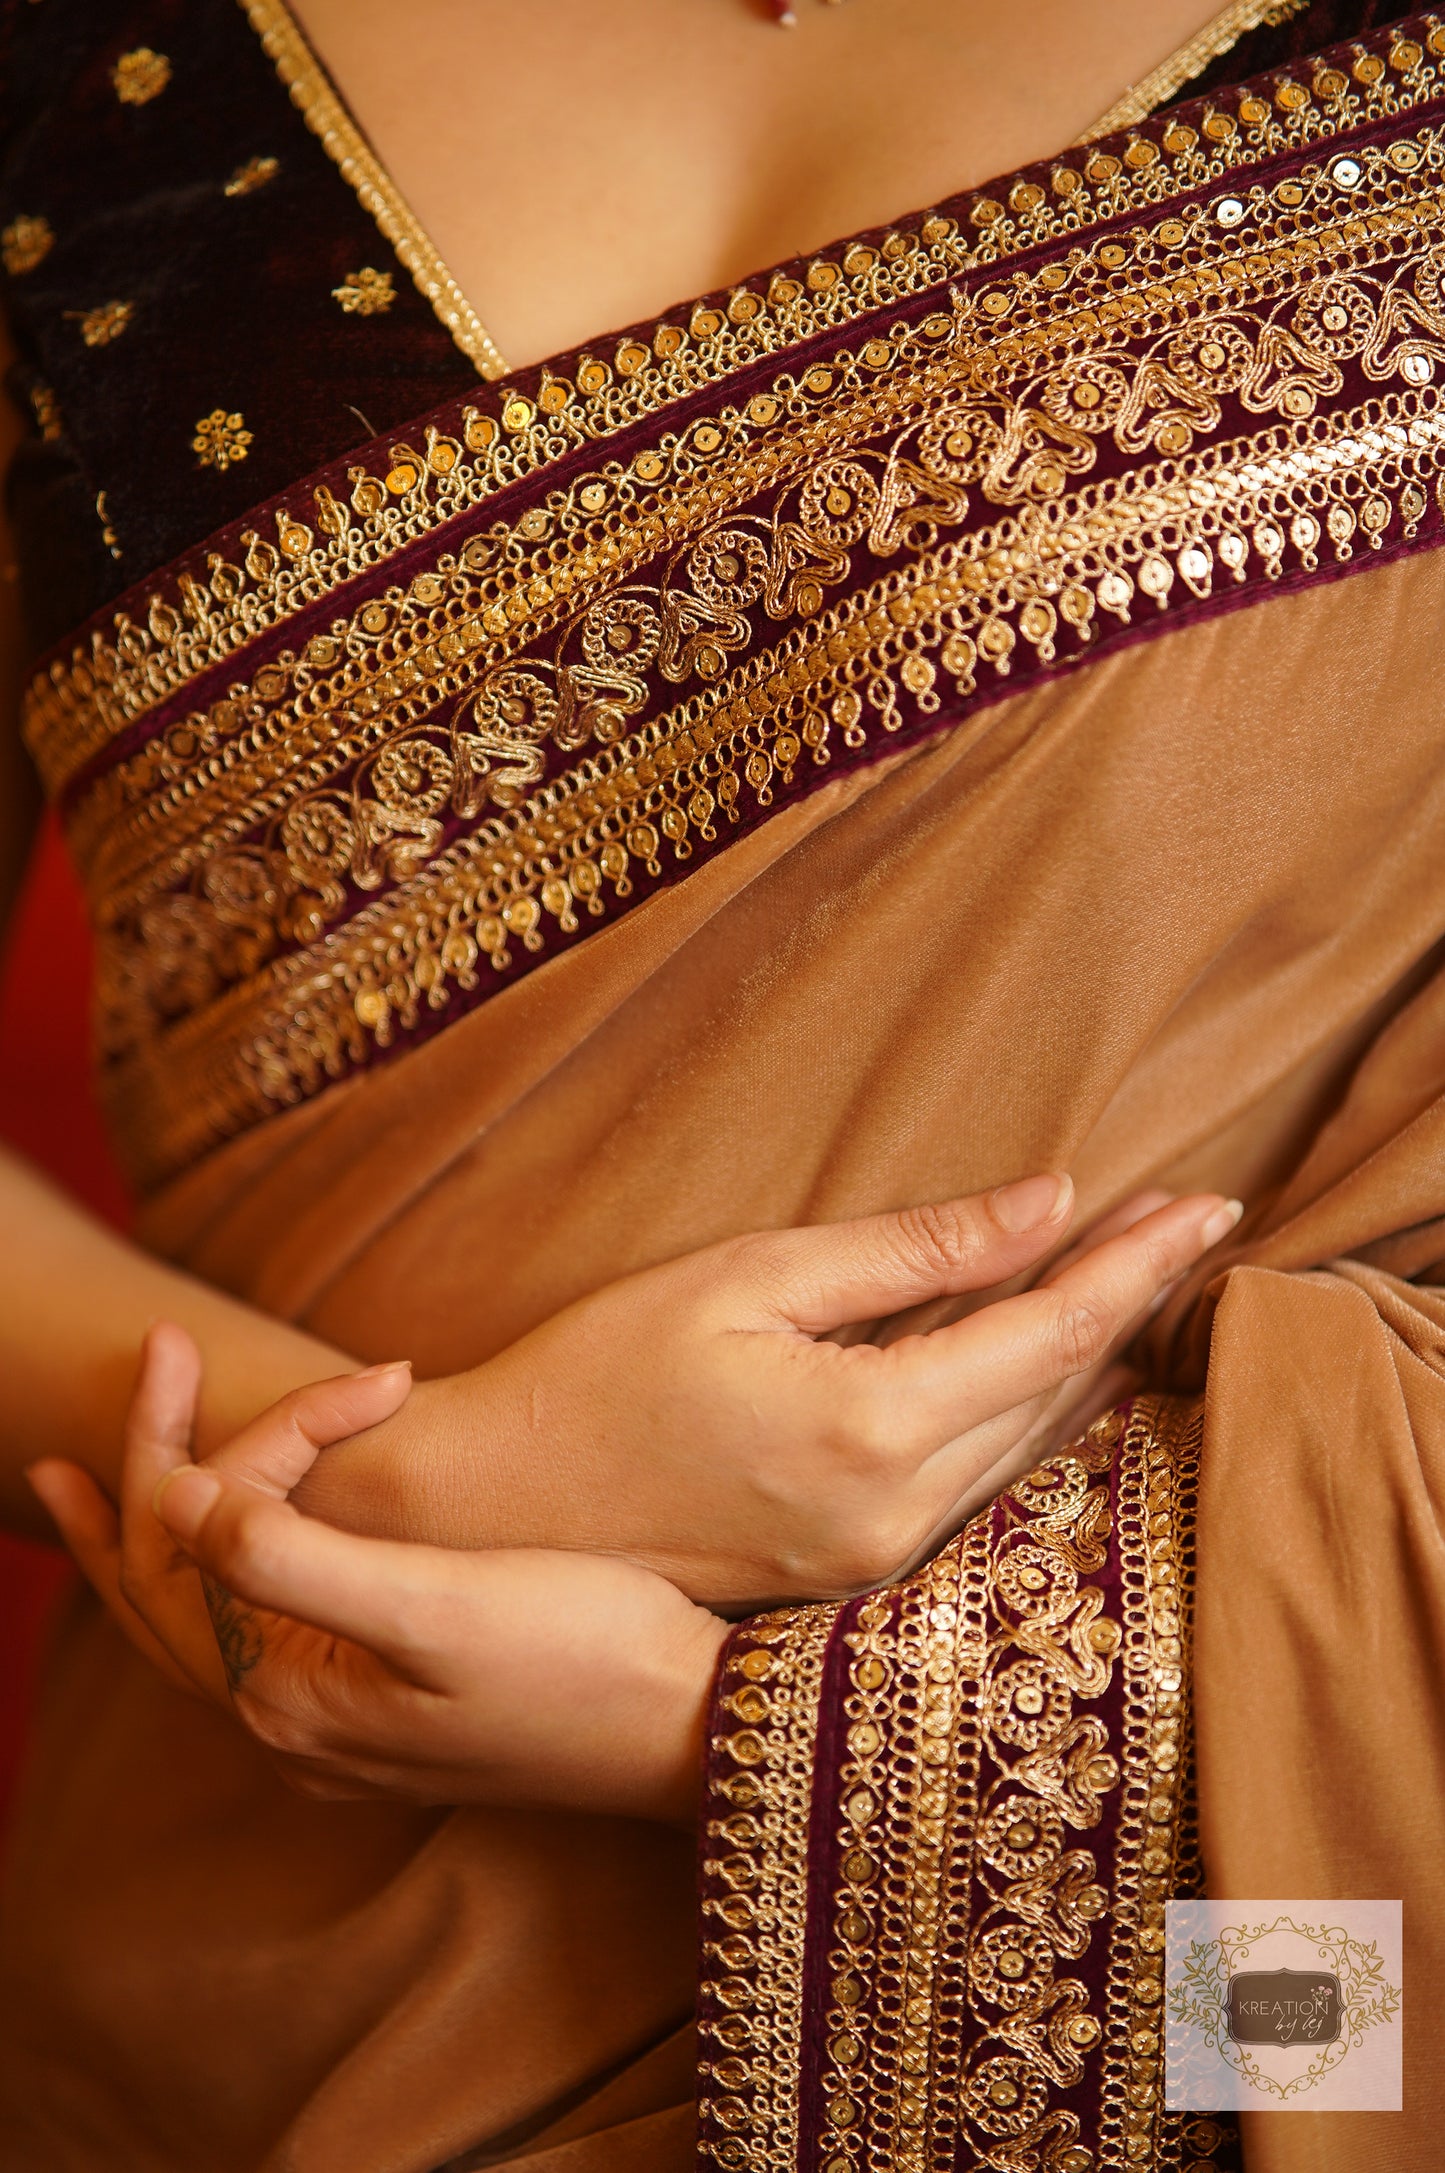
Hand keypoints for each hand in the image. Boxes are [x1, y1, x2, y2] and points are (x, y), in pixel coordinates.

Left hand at [30, 1327, 726, 1822]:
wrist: (695, 1726)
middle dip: (151, 1457)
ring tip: (95, 1473)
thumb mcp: (436, 1608)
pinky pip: (256, 1636)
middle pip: (168, 1581)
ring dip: (156, 1526)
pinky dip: (215, 1575)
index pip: (212, 1535)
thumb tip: (178, 1495)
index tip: (376, 1378)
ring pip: (202, 1614)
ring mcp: (335, 1728)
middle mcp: (293, 1724)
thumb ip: (287, 1559)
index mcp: (288, 1693)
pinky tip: (223, 1549)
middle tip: (160, 1347)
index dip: (269, 1435)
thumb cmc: (584, 1656)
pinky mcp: (383, 1714)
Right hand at [299, 1173, 1241, 1605]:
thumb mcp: (752, 1279)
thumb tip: (1048, 1205)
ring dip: (1087, 1355)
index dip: (1136, 1265)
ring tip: (1143, 1273)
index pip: (1052, 1334)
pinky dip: (1025, 1407)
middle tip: (1190, 1217)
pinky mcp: (850, 1570)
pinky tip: (1056, 1362)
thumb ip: (913, 1252)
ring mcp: (876, 1558)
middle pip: (1054, 1392)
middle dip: (1127, 1298)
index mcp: (872, 1431)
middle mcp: (895, 1515)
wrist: (498, 1509)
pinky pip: (975, 1478)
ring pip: (1024, 1444)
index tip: (1207, 1204)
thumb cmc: (603, 1371)